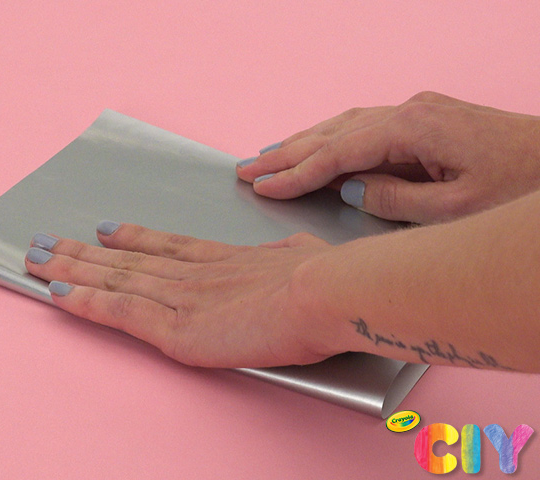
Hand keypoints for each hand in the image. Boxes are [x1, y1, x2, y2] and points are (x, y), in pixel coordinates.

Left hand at [25, 223, 343, 367]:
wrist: (323, 292)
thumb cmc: (324, 277)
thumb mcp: (302, 255)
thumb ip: (286, 256)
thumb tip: (291, 255)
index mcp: (224, 260)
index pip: (165, 247)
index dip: (131, 238)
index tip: (106, 230)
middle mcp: (194, 274)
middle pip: (126, 259)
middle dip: (83, 251)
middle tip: (48, 239)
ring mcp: (180, 298)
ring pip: (113, 279)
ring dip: (71, 268)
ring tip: (38, 257)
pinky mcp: (175, 328)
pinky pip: (118, 311)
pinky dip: (86, 301)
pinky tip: (58, 293)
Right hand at [238, 92, 539, 223]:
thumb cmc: (522, 186)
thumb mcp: (454, 209)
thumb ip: (394, 199)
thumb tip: (352, 189)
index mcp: (413, 129)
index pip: (337, 154)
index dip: (296, 173)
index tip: (263, 186)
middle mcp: (410, 112)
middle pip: (332, 132)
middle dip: (286, 153)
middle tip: (247, 168)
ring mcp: (419, 113)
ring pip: (345, 126)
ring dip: (305, 142)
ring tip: (270, 157)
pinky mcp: (426, 121)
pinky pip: (365, 129)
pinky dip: (333, 141)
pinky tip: (319, 148)